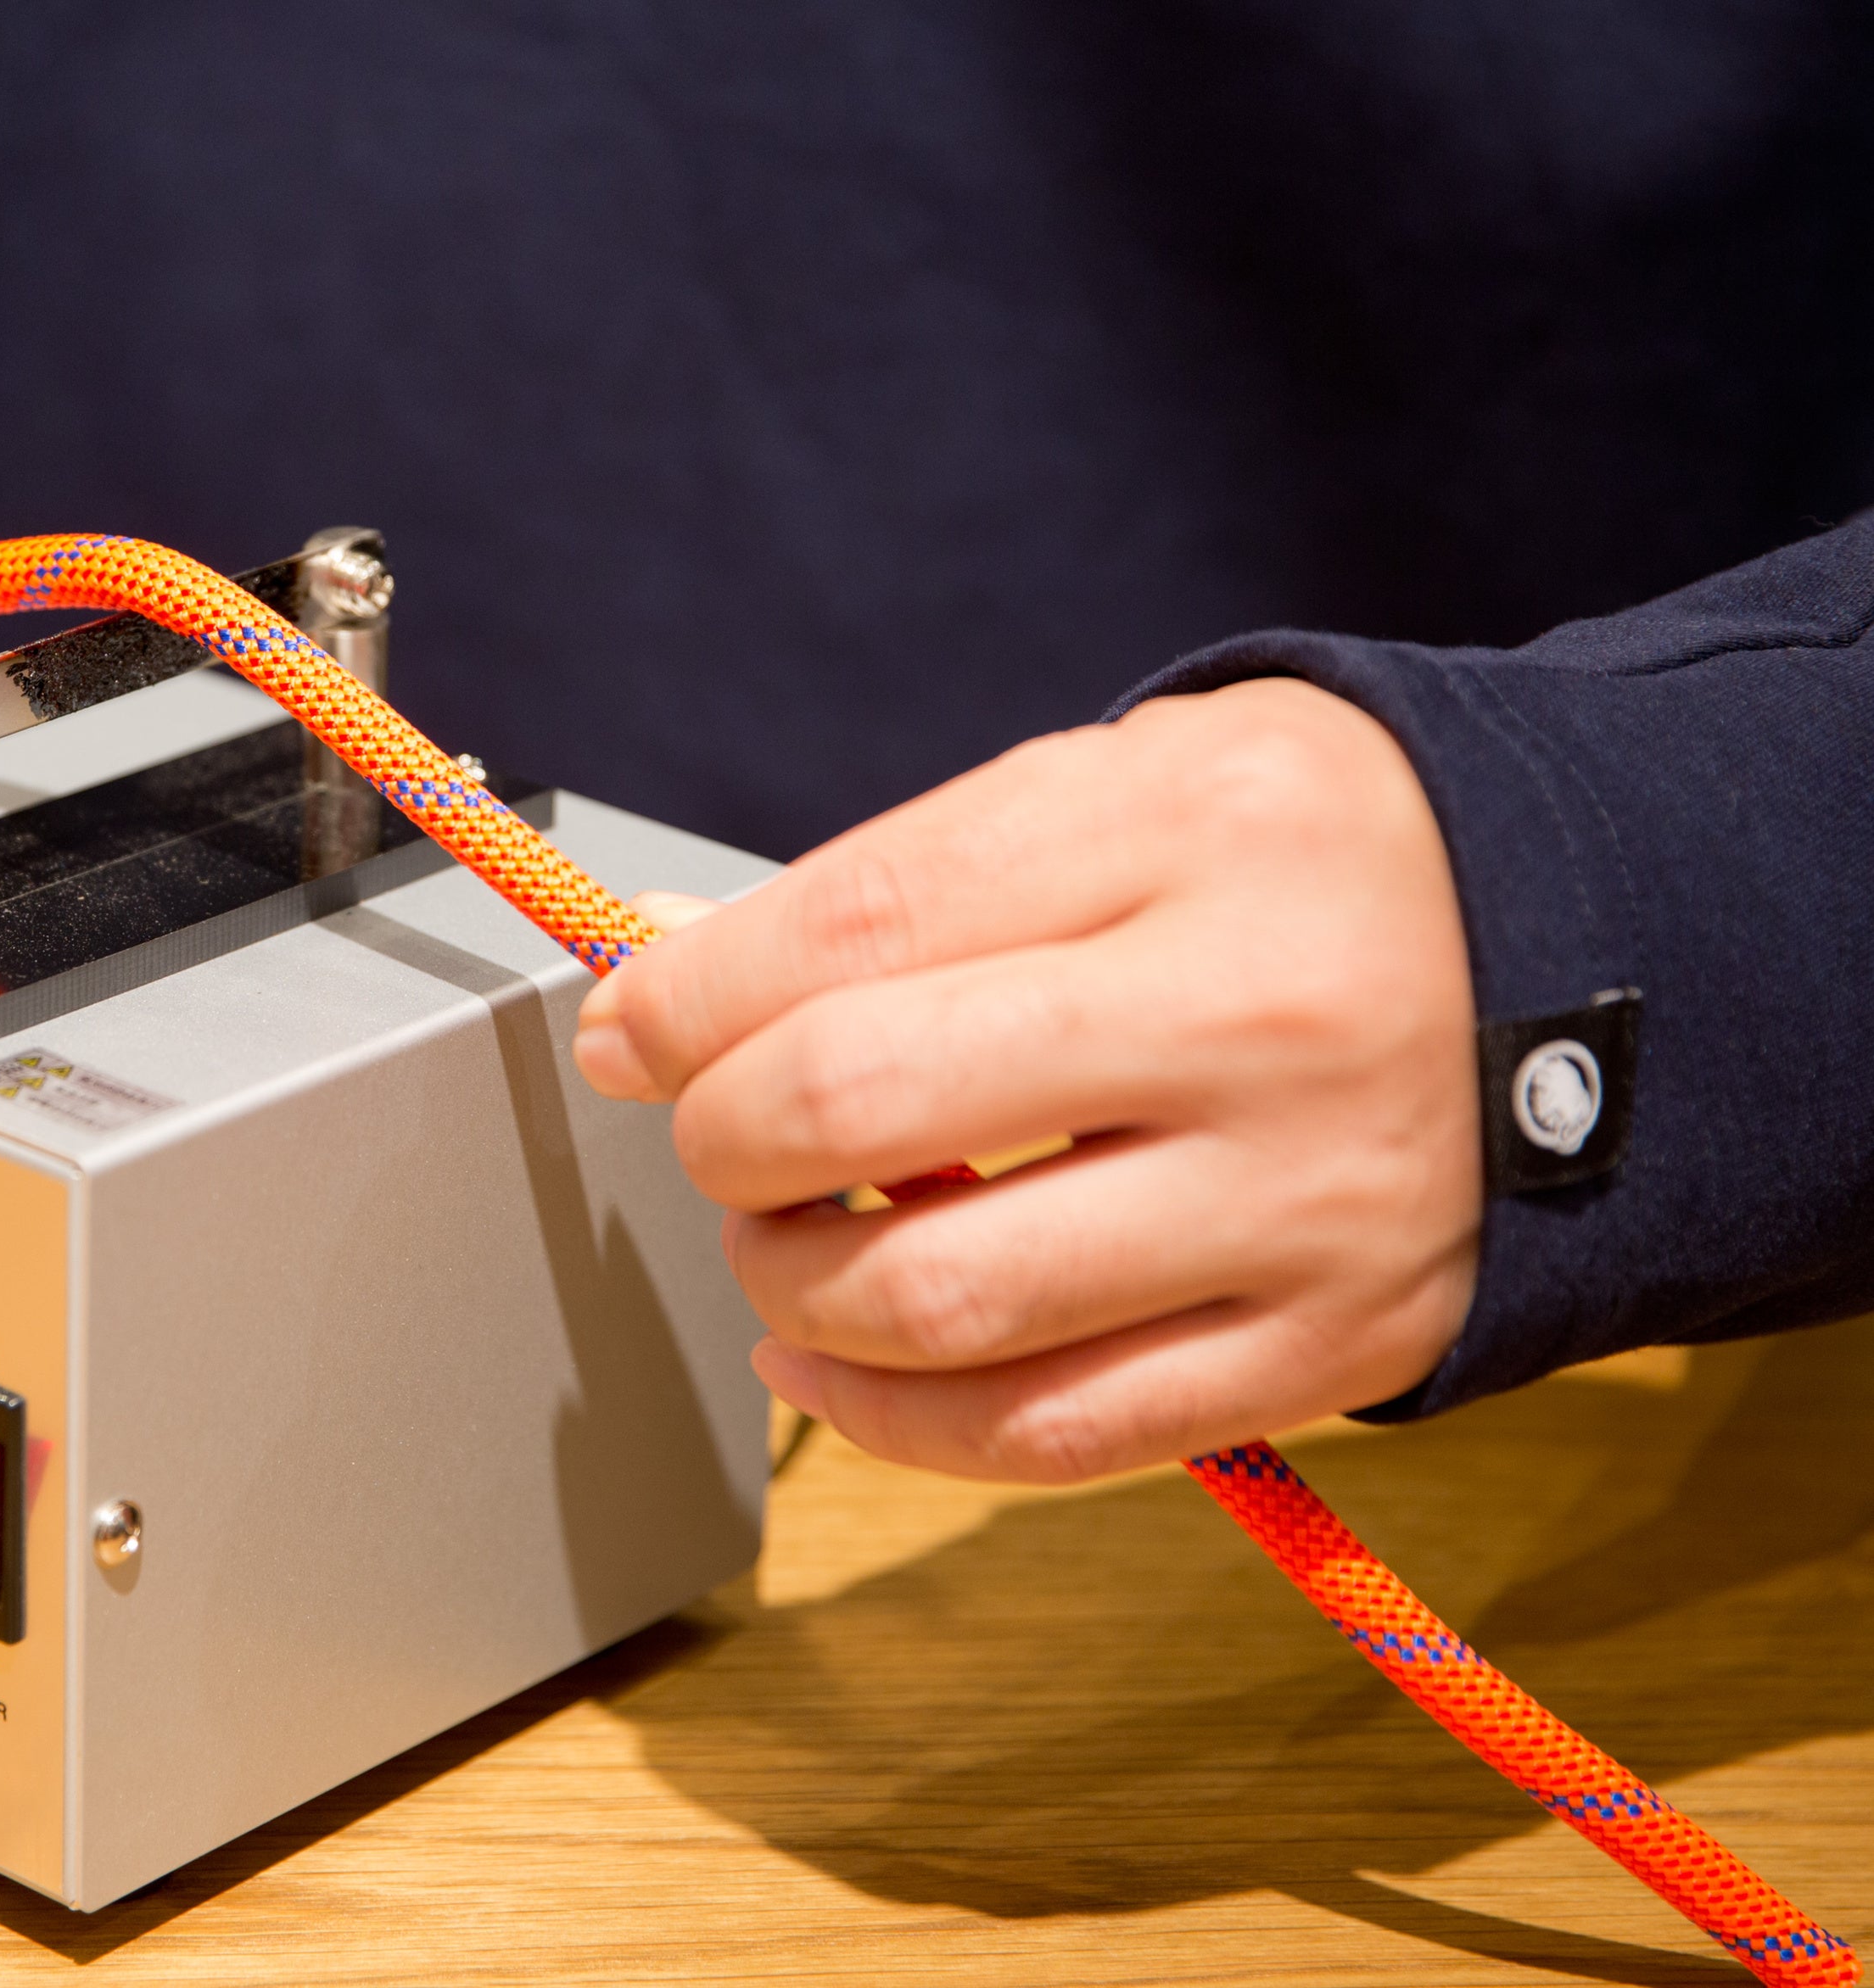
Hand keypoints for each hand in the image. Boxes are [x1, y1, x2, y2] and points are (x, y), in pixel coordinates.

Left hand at [572, 678, 1480, 1482]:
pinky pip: (1051, 1433)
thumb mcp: (1117, 790)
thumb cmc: (1291, 870)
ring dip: (791, 1283)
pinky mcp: (1332, 1344)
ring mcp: (1304, 1198)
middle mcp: (1259, 1012)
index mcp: (1192, 828)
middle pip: (869, 1103)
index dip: (689, 999)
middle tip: (715, 1134)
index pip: (855, 925)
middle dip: (724, 1138)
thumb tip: (662, 1012)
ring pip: (942, 1295)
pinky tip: (829, 1354)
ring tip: (783, 1238)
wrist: (1594, 960)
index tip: (630, 1033)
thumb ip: (898, 889)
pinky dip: (889, 1414)